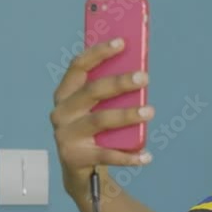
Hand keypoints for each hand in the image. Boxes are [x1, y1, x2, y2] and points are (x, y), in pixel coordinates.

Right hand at [50, 38, 153, 195]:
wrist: (80, 170)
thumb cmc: (94, 130)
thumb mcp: (97, 108)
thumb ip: (109, 91)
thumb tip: (139, 70)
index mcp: (65, 93)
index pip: (78, 66)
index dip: (99, 52)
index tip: (122, 42)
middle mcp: (61, 112)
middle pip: (92, 91)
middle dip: (119, 82)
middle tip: (144, 77)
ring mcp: (66, 135)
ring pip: (100, 120)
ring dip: (127, 115)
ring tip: (150, 111)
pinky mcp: (75, 157)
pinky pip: (107, 155)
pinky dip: (129, 156)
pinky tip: (147, 156)